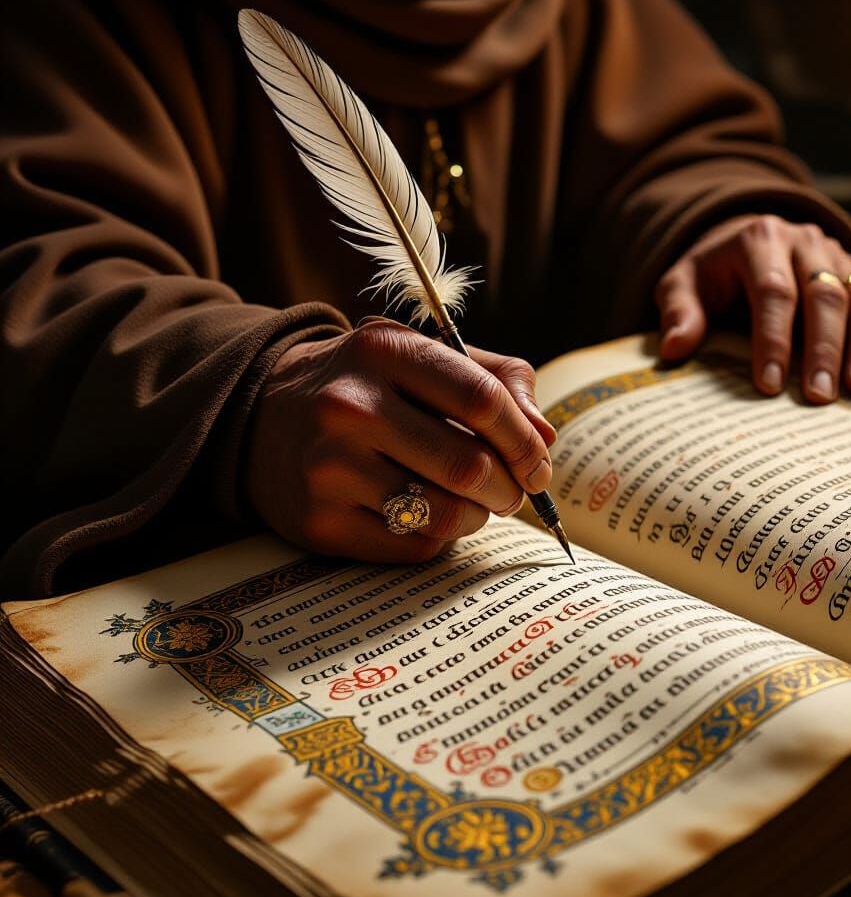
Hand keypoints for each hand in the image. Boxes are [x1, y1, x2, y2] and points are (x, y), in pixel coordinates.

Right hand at [247, 319, 555, 561]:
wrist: (260, 417)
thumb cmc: (364, 386)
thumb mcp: (419, 357)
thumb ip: (493, 379)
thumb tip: (544, 437)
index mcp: (384, 351)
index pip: (482, 400)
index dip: (525, 441)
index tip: (539, 465)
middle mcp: (351, 406)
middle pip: (470, 465)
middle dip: (509, 489)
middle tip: (511, 493)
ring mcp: (329, 467)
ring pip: (446, 513)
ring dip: (477, 517)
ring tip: (472, 504)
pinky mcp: (319, 522)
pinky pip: (413, 545)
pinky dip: (439, 537)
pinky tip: (426, 516)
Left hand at [655, 214, 850, 402]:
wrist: (744, 240)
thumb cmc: (712, 272)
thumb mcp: (681, 283)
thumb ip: (678, 311)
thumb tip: (673, 349)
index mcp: (759, 240)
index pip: (773, 291)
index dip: (772, 339)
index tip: (769, 384)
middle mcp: (805, 242)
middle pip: (824, 295)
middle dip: (823, 349)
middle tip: (819, 396)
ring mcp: (838, 256)